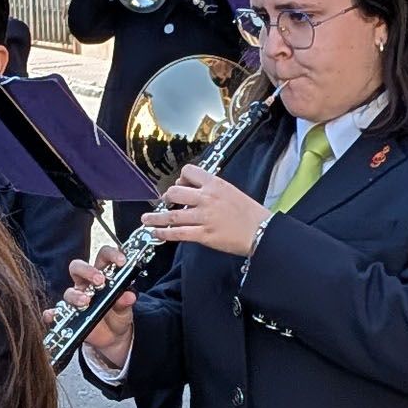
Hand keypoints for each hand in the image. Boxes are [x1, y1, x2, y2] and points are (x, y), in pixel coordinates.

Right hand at [58, 246, 135, 372]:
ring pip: (69, 291)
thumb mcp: (125, 309)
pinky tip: (53, 316)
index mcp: (103, 274)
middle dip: (87, 271)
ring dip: (76, 295)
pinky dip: (52, 314)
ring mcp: (76, 299)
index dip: (111, 255)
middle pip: (78, 267)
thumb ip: (125, 302)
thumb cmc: (117, 315)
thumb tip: (129, 295)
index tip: (121, 261)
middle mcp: (86, 284)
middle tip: (99, 280)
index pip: (103, 256)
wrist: (113, 337)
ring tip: (86, 301)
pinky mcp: (69, 315)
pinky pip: (57, 313)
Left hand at [146, 162, 270, 256]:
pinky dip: (163, 233)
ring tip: (146, 220)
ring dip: (155, 218)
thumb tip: (196, 191)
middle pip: (175, 192)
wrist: (262, 231)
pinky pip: (177, 233)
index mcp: (215, 184)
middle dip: (166, 198)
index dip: (180, 178)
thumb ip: (213, 189)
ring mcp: (204, 217)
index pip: (188, 172)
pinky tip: (155, 233)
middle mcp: (207, 198)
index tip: (180, 185)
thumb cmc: (250, 213)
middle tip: (165, 203)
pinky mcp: (203, 235)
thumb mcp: (232, 191)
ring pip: (171, 215)